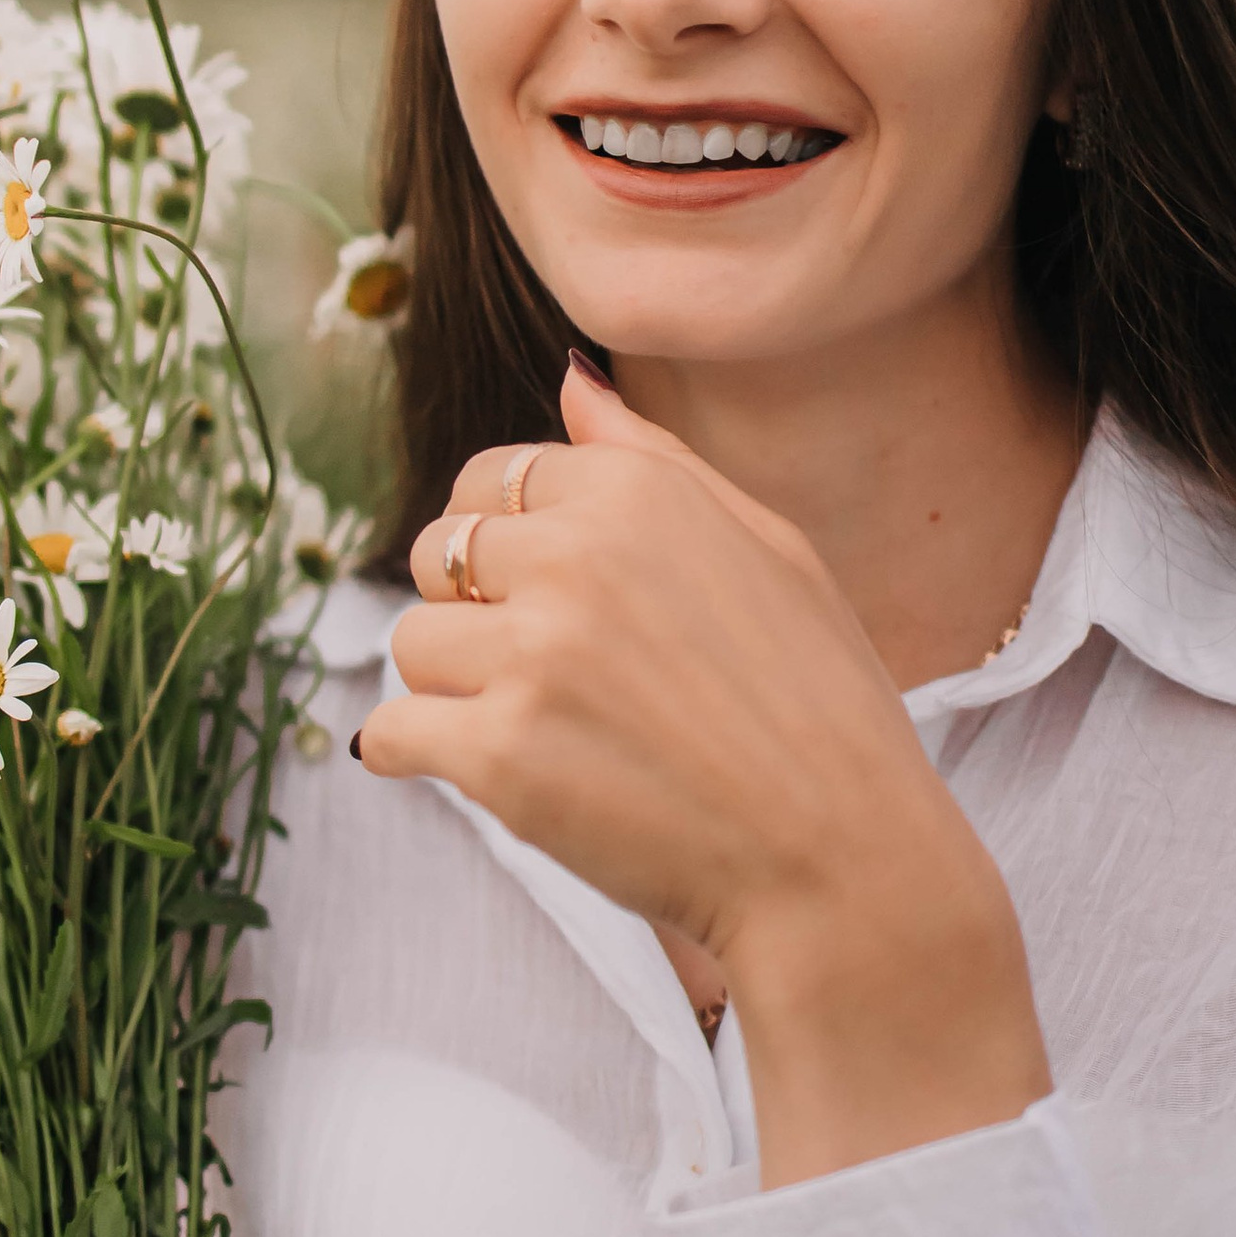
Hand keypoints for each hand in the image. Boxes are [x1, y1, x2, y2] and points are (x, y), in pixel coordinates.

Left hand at [360, 357, 1049, 1181]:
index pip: (490, 480)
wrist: (844, 858)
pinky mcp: (498, 754)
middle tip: (556, 677)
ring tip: (546, 732)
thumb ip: (651, 457)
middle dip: (474, 611)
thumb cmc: (820, 704)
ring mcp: (530, 656)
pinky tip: (490, 773)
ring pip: (411, 644)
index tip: (554, 603)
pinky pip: (391, 733)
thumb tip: (568, 378)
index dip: (507, 545)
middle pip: (437, 554)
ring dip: (454, 690)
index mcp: (634, 492)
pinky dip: (418, 759)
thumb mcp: (768, 544)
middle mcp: (574, 556)